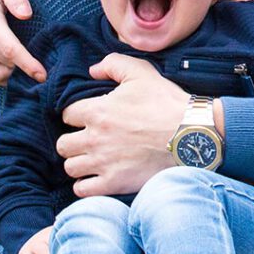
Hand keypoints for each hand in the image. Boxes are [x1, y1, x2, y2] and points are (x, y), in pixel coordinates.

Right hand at [0, 0, 44, 83]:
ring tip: (27, 69)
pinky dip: (0, 76)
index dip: (28, 64)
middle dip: (24, 70)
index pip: (10, 50)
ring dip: (12, 76)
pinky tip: (13, 68)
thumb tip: (27, 15)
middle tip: (42, 66)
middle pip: (5, 65)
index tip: (43, 75)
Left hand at [57, 55, 188, 196]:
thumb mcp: (141, 72)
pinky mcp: (114, 183)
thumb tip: (92, 71)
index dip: (76, 114)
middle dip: (73, 140)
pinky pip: (83, 190)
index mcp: (98, 111)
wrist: (190, 133)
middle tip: (88, 139)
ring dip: (78, 162)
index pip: (67, 114)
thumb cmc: (166, 102)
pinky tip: (98, 176)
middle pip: (63, 144)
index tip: (89, 117)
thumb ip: (113, 64)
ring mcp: (103, 163)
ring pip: (70, 167)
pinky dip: (86, 184)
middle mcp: (95, 138)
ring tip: (92, 158)